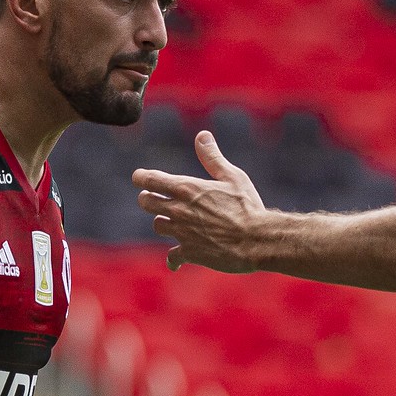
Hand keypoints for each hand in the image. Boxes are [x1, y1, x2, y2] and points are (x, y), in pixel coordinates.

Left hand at [132, 131, 269, 273]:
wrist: (257, 241)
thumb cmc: (247, 206)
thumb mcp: (233, 176)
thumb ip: (212, 157)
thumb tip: (202, 135)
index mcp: (187, 188)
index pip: (150, 179)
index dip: (141, 177)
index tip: (139, 177)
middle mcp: (179, 210)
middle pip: (146, 202)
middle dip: (148, 198)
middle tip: (153, 197)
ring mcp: (182, 232)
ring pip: (158, 225)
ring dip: (163, 222)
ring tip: (172, 221)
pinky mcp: (189, 253)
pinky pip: (172, 257)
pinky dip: (174, 258)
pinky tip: (177, 260)